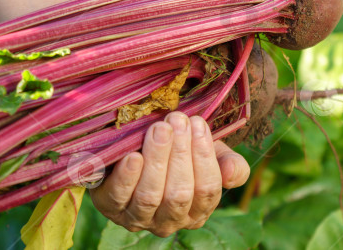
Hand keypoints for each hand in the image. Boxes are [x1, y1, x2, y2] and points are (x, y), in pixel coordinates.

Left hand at [91, 112, 249, 236]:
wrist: (135, 154)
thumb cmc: (179, 155)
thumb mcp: (209, 156)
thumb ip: (229, 164)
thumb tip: (231, 173)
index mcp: (198, 210)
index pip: (207, 190)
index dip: (204, 156)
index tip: (198, 123)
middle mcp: (170, 221)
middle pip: (179, 194)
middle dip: (180, 154)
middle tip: (177, 120)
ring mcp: (139, 219)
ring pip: (150, 196)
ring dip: (156, 160)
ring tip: (159, 129)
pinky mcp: (111, 209)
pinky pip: (119, 197)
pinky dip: (127, 176)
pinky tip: (132, 155)